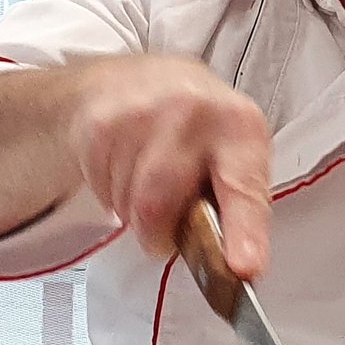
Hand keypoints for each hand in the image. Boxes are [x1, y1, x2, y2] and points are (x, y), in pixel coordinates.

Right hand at [65, 55, 270, 276]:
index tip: (244, 267)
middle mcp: (196, 112)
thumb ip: (236, 200)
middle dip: (159, 234)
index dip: (244, 232)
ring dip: (134, 211)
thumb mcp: (231, 149)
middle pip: (161, 205)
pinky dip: (112, 193)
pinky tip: (124, 166)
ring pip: (128, 203)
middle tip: (163, 235)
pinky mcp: (100, 121)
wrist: (131, 78)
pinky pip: (101, 188)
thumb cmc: (194, 128)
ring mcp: (143, 112)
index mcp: (241, 125)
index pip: (244, 187)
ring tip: (147, 183)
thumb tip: (236, 261)